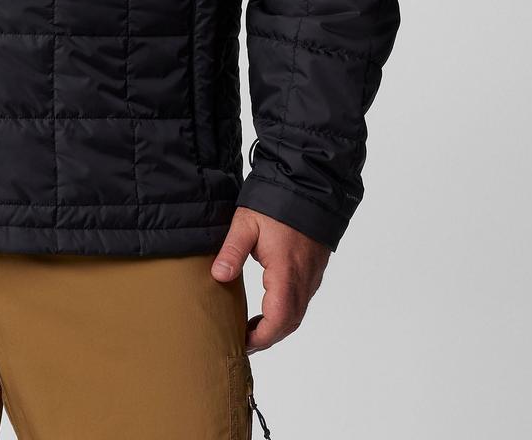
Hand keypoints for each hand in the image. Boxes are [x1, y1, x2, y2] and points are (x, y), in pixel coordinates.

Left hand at [210, 205, 329, 352]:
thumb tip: (218, 277)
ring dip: (276, 326)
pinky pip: (300, 302)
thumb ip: (232, 251)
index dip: (262, 337)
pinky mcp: (313, 272)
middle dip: (267, 337)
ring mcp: (311, 277)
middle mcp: (303, 280)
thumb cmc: (276, 204)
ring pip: (297, 314)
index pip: (278, 318)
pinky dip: (285, 313)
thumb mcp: (246, 224)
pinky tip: (267, 309)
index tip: (242, 343)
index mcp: (286, 272)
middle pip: (289, 322)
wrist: (308, 188)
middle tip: (242, 341)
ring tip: (251, 329)